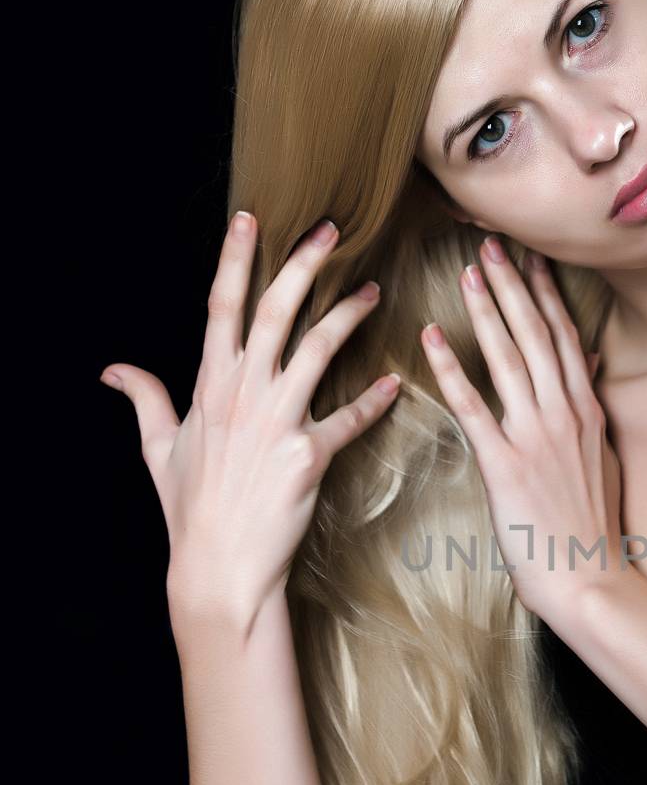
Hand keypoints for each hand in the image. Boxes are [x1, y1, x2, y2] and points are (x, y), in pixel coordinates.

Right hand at [101, 212, 400, 628]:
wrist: (219, 566)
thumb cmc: (191, 509)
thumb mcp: (157, 449)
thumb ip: (144, 400)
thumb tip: (114, 369)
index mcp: (208, 385)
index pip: (222, 306)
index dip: (235, 259)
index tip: (250, 218)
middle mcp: (242, 393)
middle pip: (276, 311)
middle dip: (304, 264)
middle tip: (333, 231)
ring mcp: (276, 421)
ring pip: (318, 349)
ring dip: (349, 315)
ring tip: (374, 292)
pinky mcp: (308, 455)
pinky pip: (349, 419)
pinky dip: (374, 402)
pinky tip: (394, 384)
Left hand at [420, 235, 625, 630]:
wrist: (589, 578)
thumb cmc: (591, 526)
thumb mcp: (604, 458)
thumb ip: (592, 407)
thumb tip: (588, 365)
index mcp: (588, 410)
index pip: (563, 338)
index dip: (545, 294)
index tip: (529, 257)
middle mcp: (565, 413)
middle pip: (536, 335)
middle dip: (512, 286)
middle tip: (489, 245)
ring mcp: (537, 437)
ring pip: (508, 359)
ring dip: (485, 311)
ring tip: (465, 273)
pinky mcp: (506, 464)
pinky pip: (473, 406)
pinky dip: (451, 368)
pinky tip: (431, 338)